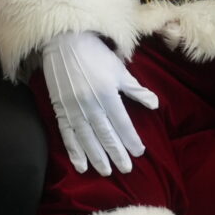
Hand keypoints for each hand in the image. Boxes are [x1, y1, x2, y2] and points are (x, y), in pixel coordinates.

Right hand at [39, 31, 155, 175]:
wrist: (63, 42)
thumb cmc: (95, 54)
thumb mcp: (119, 69)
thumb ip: (136, 89)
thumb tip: (155, 105)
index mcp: (107, 93)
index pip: (122, 123)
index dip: (131, 139)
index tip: (139, 152)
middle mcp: (90, 104)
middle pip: (105, 134)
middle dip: (116, 154)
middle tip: (126, 169)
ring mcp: (73, 108)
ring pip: (87, 139)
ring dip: (97, 157)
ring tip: (106, 172)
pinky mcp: (60, 110)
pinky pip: (67, 135)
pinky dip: (74, 152)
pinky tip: (81, 166)